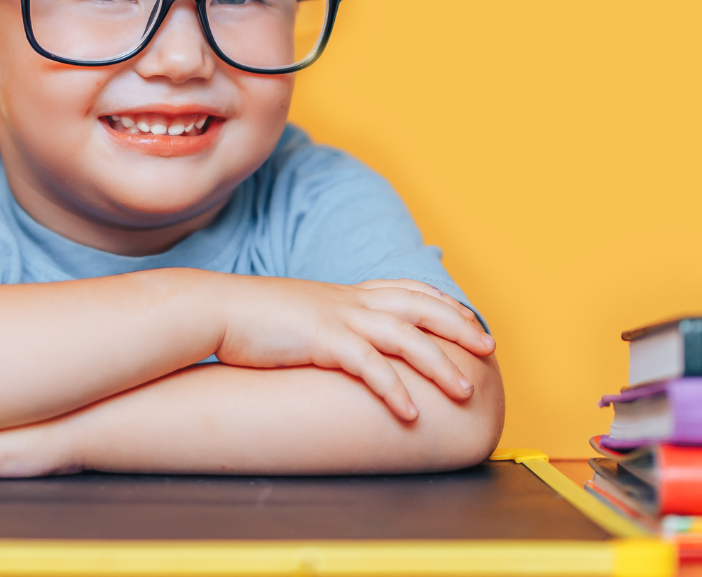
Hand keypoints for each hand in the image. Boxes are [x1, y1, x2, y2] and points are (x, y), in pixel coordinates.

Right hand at [213, 275, 493, 421]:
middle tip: (488, 349)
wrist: (214, 309)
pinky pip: (369, 366)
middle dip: (459, 326)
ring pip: (406, 337)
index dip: (441, 301)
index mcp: (344, 294)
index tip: (468, 317)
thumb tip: (333, 346)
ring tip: (465, 391)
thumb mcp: (296, 316)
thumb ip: (321, 327)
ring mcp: (338, 318)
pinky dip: (394, 390)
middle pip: (420, 307)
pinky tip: (411, 414)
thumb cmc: (248, 320)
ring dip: (440, 365)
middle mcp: (349, 301)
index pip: (406, 289)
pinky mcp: (322, 340)